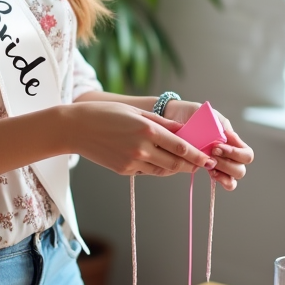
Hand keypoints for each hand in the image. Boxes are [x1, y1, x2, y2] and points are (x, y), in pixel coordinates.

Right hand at [64, 101, 217, 178]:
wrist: (75, 129)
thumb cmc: (105, 114)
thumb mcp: (135, 112)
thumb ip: (161, 123)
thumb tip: (183, 130)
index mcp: (147, 130)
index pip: (181, 147)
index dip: (198, 155)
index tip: (210, 158)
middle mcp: (142, 148)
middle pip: (176, 163)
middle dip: (192, 166)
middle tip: (203, 165)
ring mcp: (132, 162)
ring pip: (162, 171)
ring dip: (175, 168)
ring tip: (184, 164)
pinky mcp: (124, 171)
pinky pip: (146, 172)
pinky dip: (156, 168)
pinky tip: (158, 161)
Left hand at [161, 100, 253, 190]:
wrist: (174, 116)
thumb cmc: (192, 114)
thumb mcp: (210, 115)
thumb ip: (220, 126)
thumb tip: (226, 138)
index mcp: (231, 140)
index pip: (246, 154)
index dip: (235, 153)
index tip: (217, 146)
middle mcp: (229, 154)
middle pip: (241, 169)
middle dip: (227, 163)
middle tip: (212, 154)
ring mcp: (220, 162)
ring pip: (234, 177)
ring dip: (224, 172)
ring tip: (210, 165)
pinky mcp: (209, 168)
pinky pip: (224, 180)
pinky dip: (221, 179)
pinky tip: (212, 173)